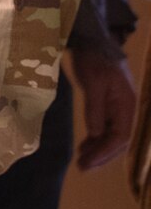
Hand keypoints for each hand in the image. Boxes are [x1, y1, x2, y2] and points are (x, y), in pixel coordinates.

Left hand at [70, 48, 136, 170]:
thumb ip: (96, 109)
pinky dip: (95, 138)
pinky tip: (84, 146)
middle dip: (102, 155)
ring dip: (98, 149)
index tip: (88, 162)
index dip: (105, 152)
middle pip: (118, 140)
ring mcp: (116, 107)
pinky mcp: (106, 104)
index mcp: (126, 105)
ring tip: (82, 161)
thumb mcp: (94, 84)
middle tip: (83, 167)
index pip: (120, 137)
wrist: (94, 41)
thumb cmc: (95, 60)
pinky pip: (104, 127)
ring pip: (111, 135)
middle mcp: (125, 110)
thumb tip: (97, 135)